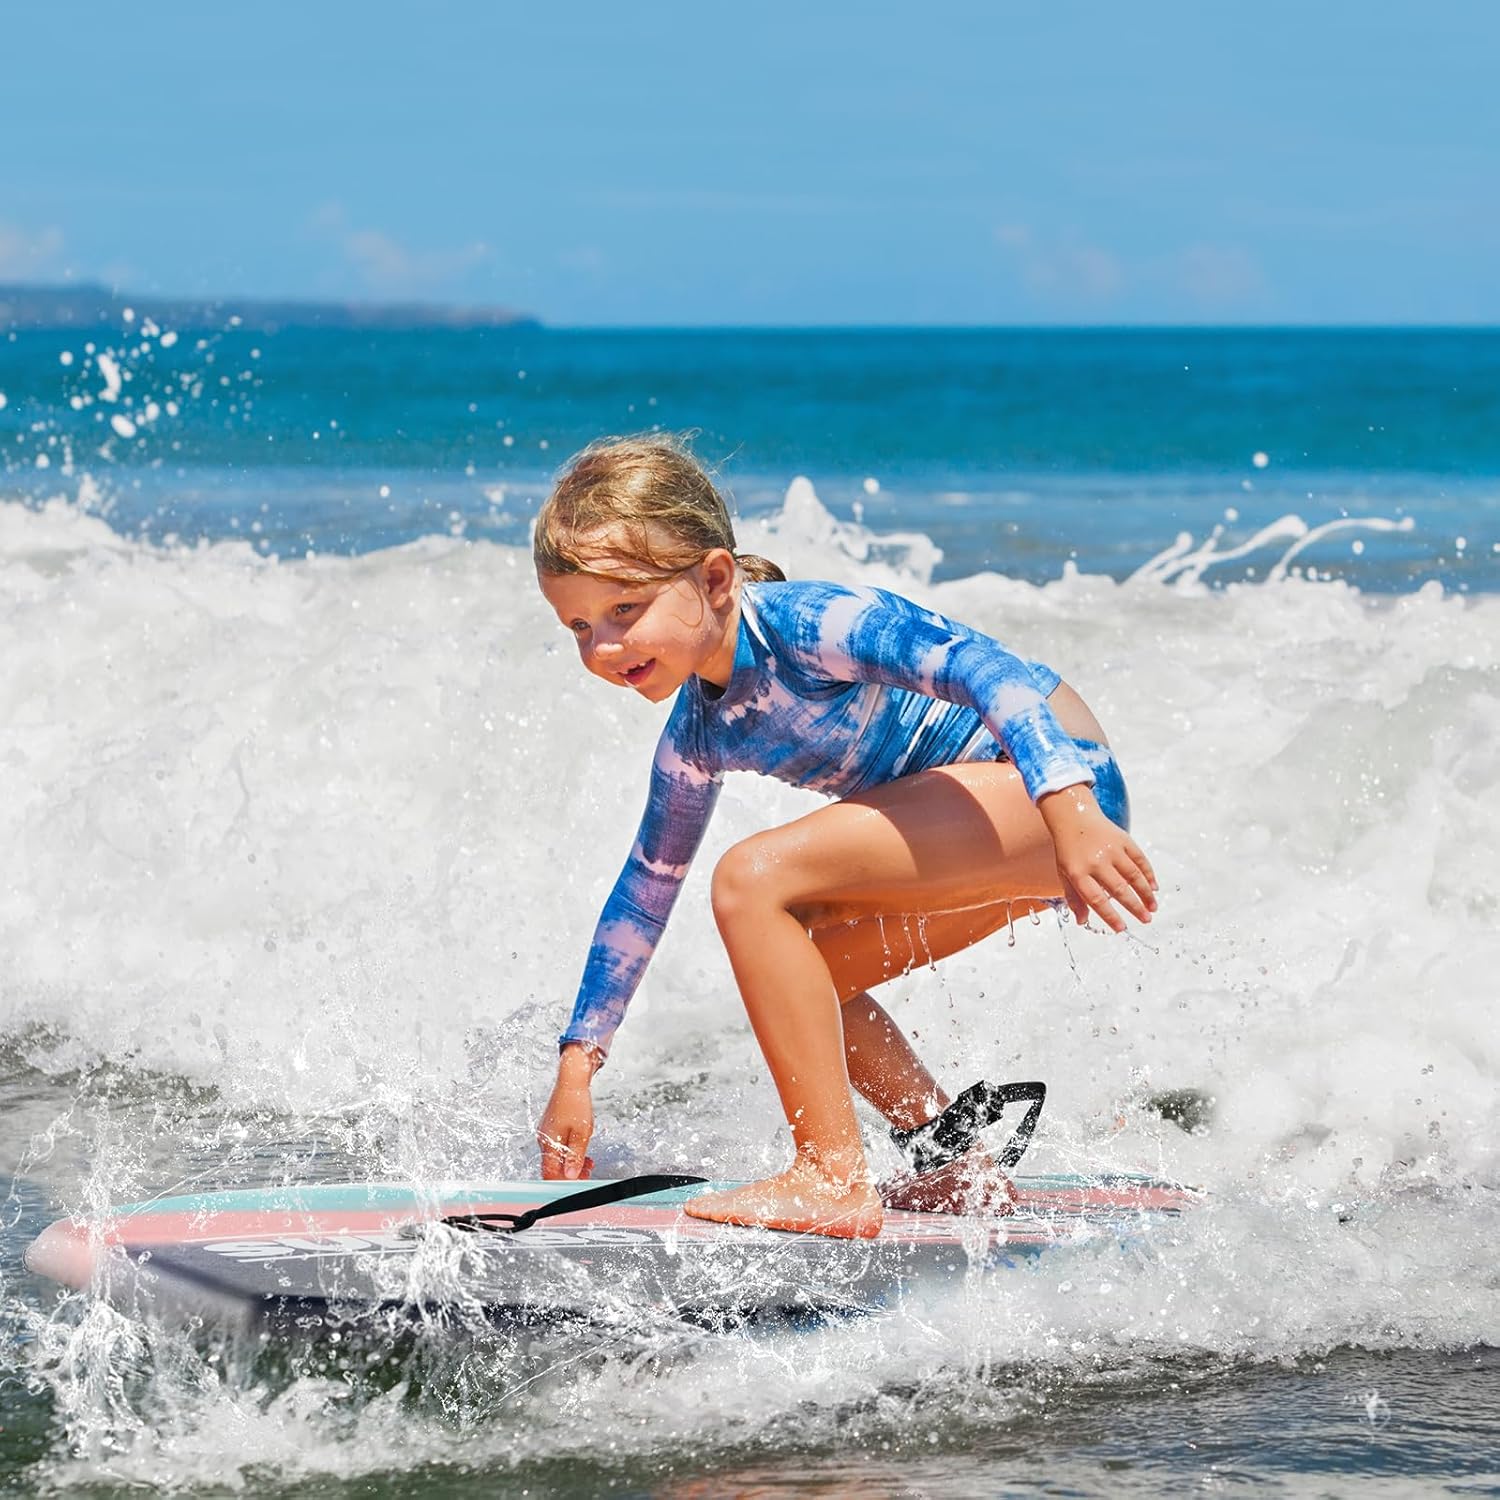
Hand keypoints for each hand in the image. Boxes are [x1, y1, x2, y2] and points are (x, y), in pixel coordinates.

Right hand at [537, 1044, 598, 1179]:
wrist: (571, 1080)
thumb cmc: (576, 1102)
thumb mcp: (582, 1132)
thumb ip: (576, 1156)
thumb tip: (571, 1175)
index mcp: (549, 1142)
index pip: (549, 1173)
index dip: (563, 1183)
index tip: (578, 1184)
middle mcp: (544, 1139)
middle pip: (553, 1167)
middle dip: (570, 1174)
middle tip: (587, 1173)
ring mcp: (546, 1133)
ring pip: (556, 1157)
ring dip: (571, 1163)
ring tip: (588, 1162)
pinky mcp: (551, 1128)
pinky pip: (557, 1147)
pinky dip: (569, 1152)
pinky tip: (581, 1150)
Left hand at [1038, 785, 1157, 932]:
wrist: (1074, 816)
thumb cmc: (1069, 849)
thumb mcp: (1064, 873)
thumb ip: (1074, 897)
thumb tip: (1082, 921)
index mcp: (1077, 872)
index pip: (1096, 899)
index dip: (1110, 916)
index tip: (1121, 928)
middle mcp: (1095, 861)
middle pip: (1119, 889)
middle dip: (1135, 907)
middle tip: (1146, 919)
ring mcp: (1111, 849)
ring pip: (1133, 875)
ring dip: (1146, 893)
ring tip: (1152, 907)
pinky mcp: (1123, 840)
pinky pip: (1140, 860)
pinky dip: (1148, 874)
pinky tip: (1154, 887)